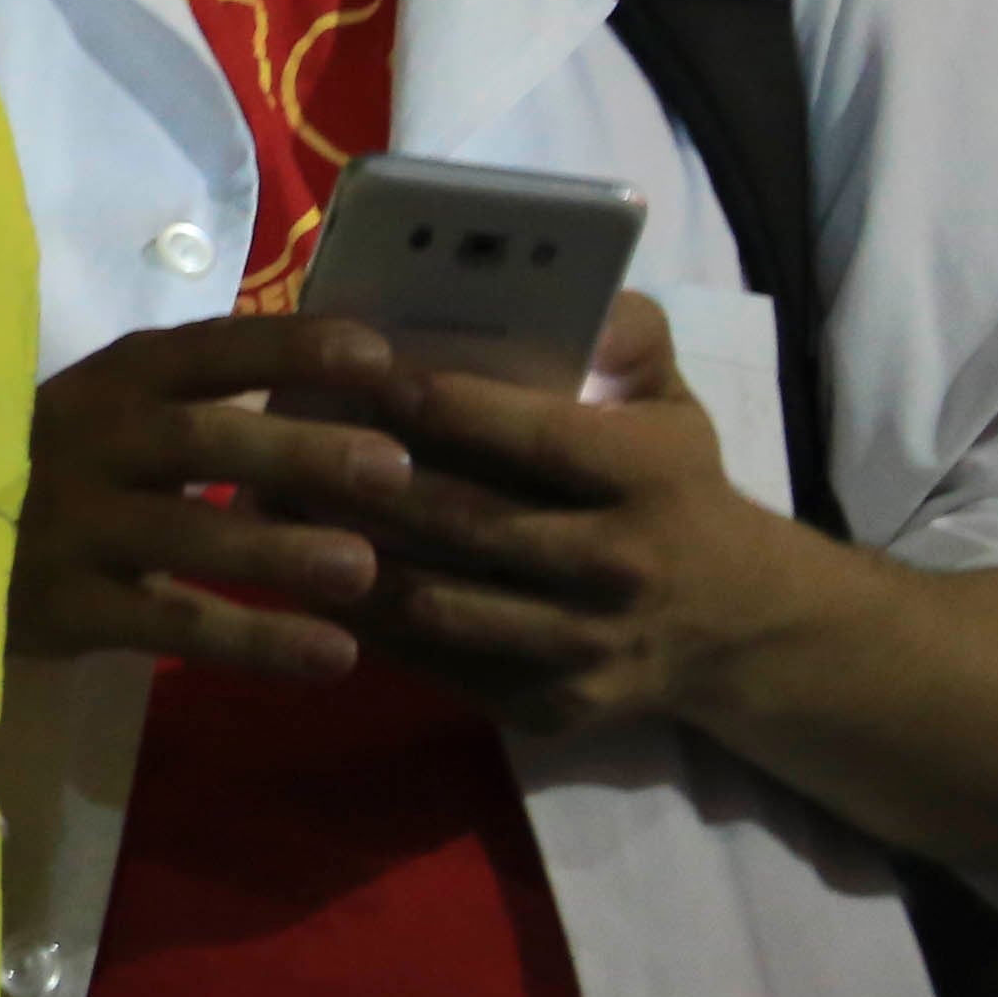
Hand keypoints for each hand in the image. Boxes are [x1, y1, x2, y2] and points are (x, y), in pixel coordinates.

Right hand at [8, 317, 418, 679]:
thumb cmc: (59, 466)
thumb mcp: (116, 414)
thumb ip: (206, 400)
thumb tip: (359, 380)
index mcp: (114, 382)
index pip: (206, 351)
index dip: (288, 348)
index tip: (376, 358)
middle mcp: (91, 443)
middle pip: (199, 440)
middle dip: (296, 451)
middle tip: (394, 471)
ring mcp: (74, 527)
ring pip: (182, 536)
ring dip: (275, 552)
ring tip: (362, 569)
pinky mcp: (68, 607)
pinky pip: (170, 624)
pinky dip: (253, 640)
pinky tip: (332, 655)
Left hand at [300, 292, 840, 733]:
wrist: (734, 625)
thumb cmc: (672, 486)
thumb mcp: (671, 402)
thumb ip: (629, 335)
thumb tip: (576, 292)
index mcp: (651, 477)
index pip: (535, 437)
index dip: (445, 406)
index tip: (363, 372)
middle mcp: (621, 566)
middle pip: (467, 523)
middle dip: (362, 480)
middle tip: (273, 440)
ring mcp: (585, 646)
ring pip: (436, 602)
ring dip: (340, 556)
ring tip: (263, 508)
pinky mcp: (550, 703)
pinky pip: (436, 661)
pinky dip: (364, 621)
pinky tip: (302, 578)